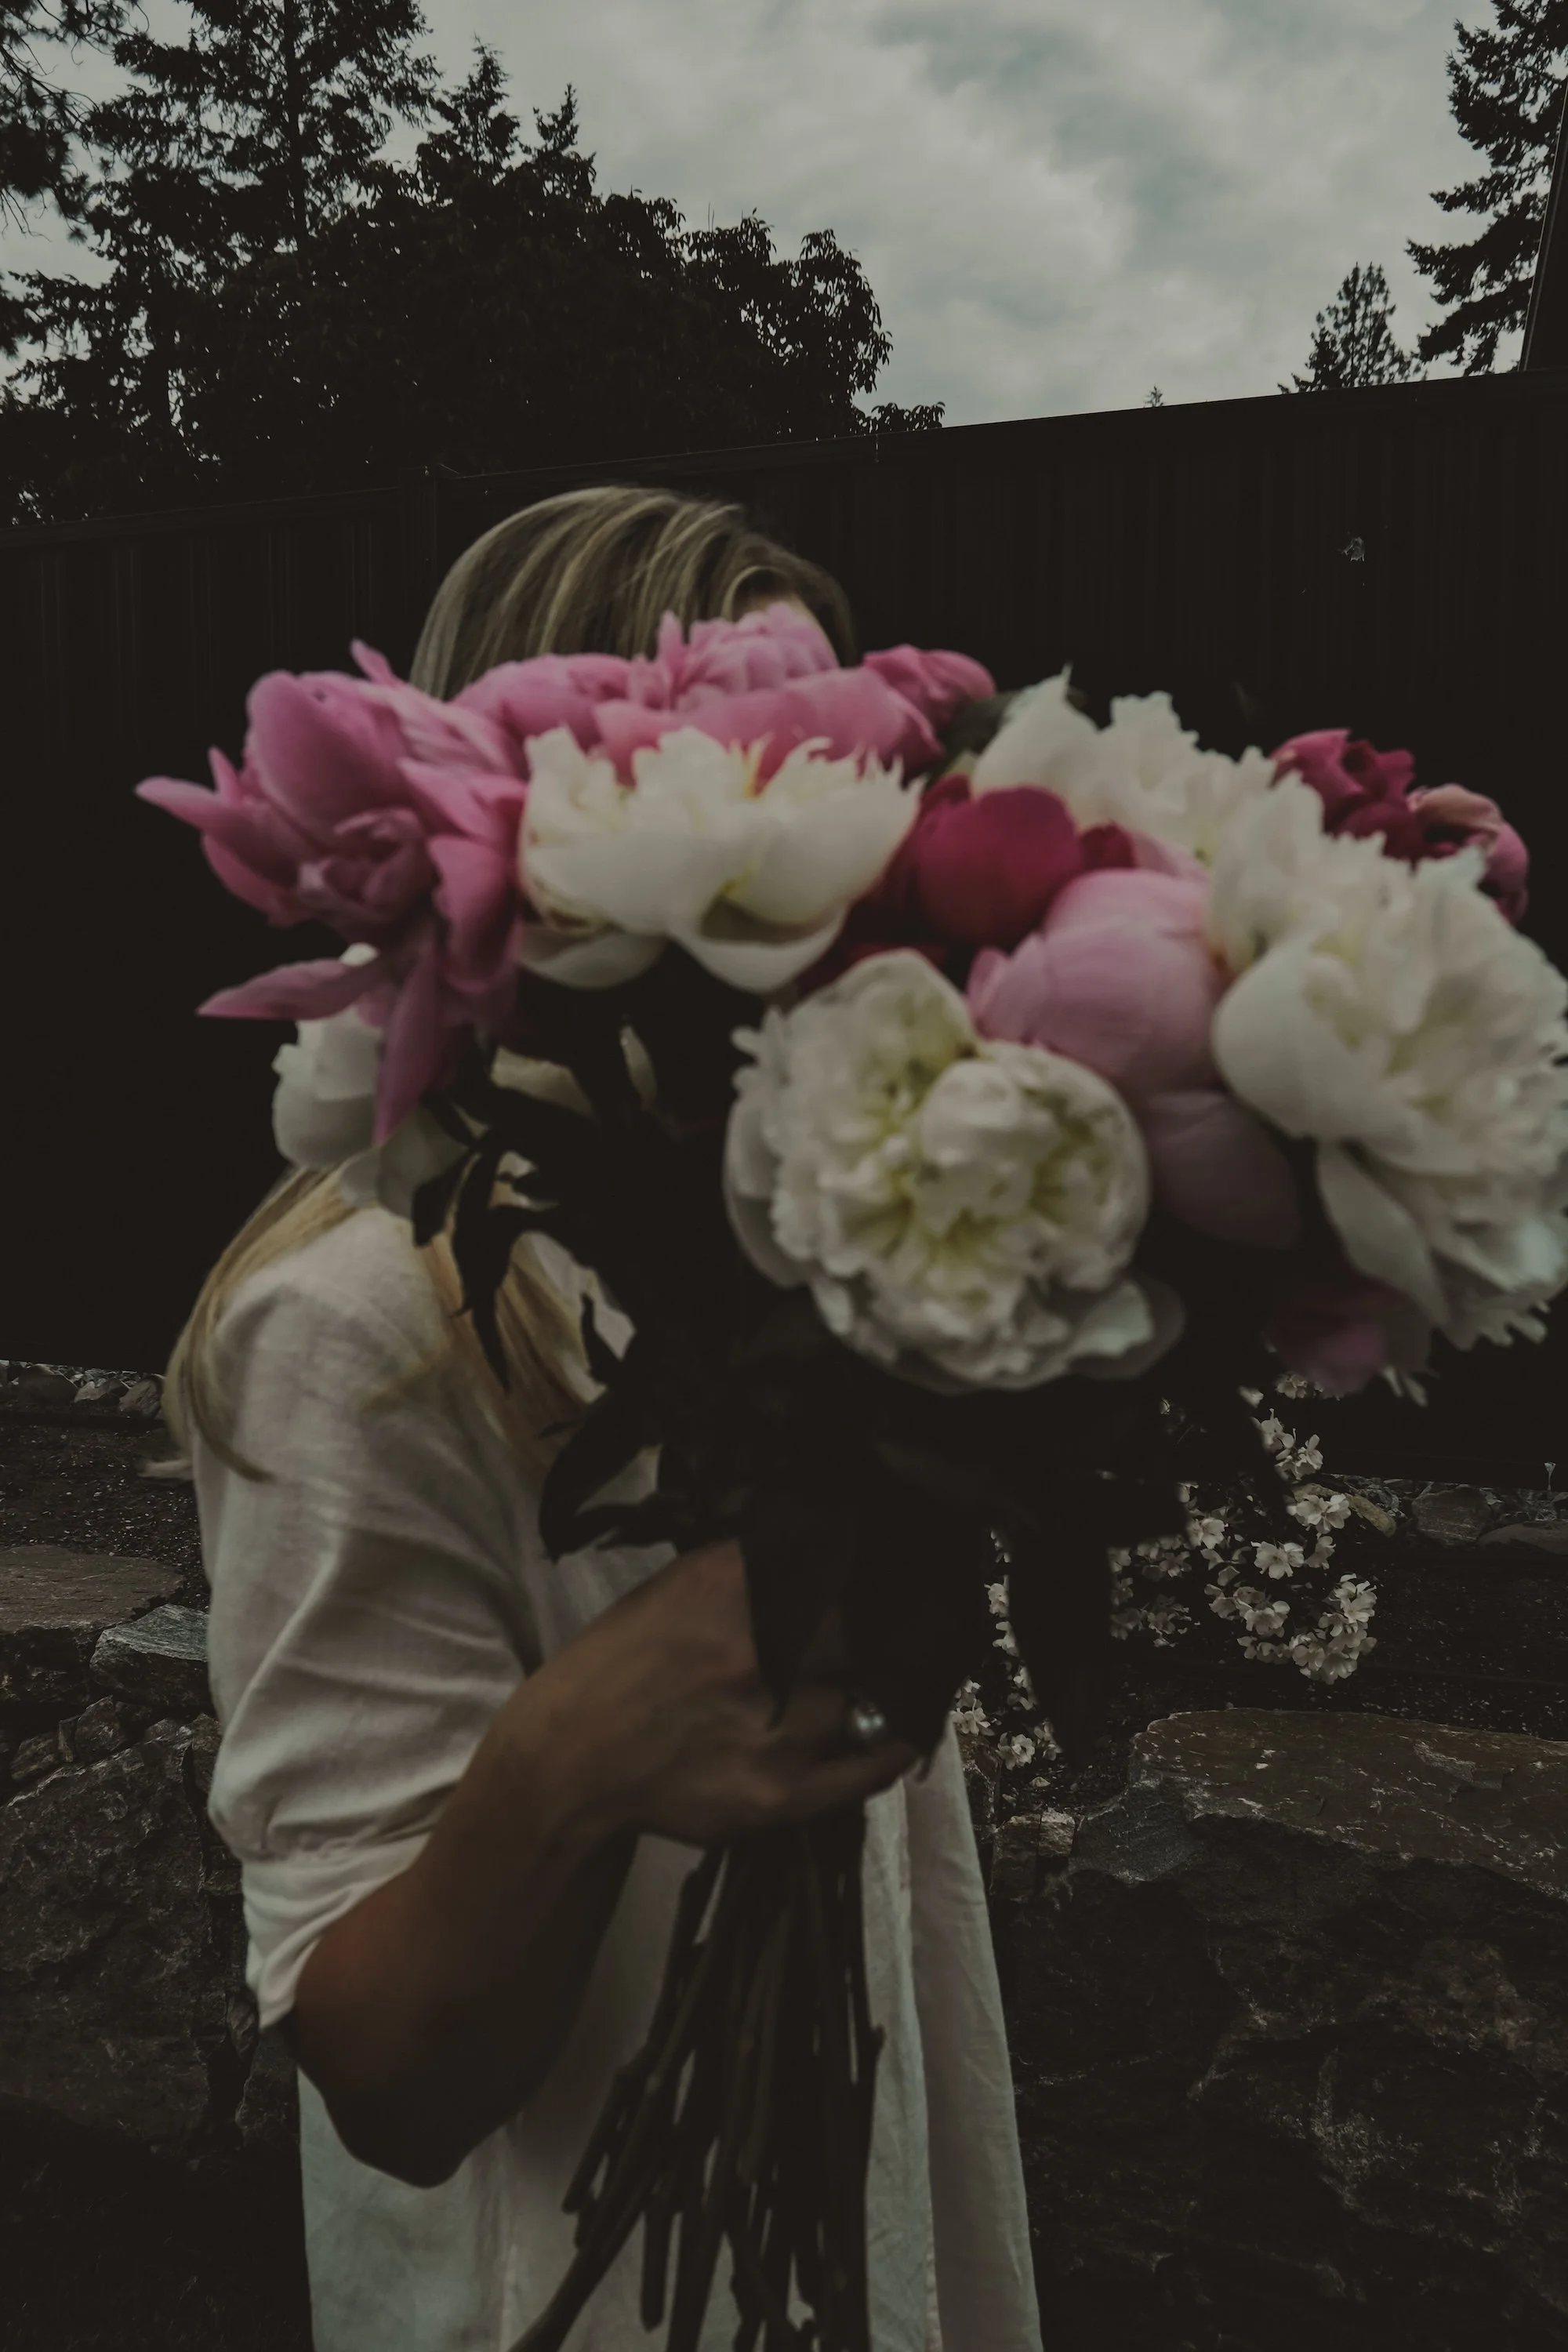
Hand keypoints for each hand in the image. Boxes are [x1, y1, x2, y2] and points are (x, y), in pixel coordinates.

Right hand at [507, 1540, 916, 1847]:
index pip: (836, 1562)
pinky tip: (908, 1722)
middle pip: (864, 1629)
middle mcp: (758, 1654)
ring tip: (890, 1675)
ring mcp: (774, 1728)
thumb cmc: (620, 1665)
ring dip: (880, 1684)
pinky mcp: (781, 1793)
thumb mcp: (677, 1586)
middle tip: (902, 1623)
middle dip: (884, 1626)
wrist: (569, 1762)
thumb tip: (826, 1541)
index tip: (892, 1566)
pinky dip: (898, 1741)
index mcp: (727, 1588)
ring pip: (871, 1695)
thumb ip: (751, 1567)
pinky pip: (869, 1766)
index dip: (872, 1566)